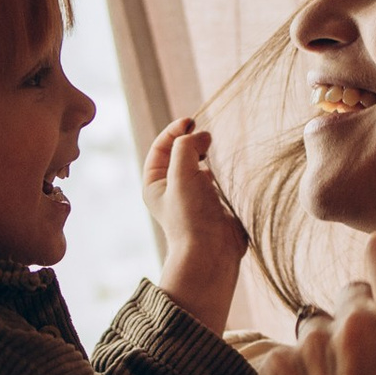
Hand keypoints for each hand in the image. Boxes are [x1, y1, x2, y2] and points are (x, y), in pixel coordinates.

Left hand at [143, 117, 245, 332]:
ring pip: (197, 164)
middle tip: (206, 140)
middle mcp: (171, 189)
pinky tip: (221, 173)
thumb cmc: (191, 216)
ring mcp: (192, 196)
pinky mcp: (212, 202)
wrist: (212, 251)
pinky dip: (217, 169)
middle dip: (191, 141)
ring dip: (204, 155)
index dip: (174, 130)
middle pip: (179, 153)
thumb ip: (186, 147)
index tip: (192, 122)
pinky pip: (213, 177)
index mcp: (154, 184)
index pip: (161, 147)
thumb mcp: (181, 174)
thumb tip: (202, 136)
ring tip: (211, 155)